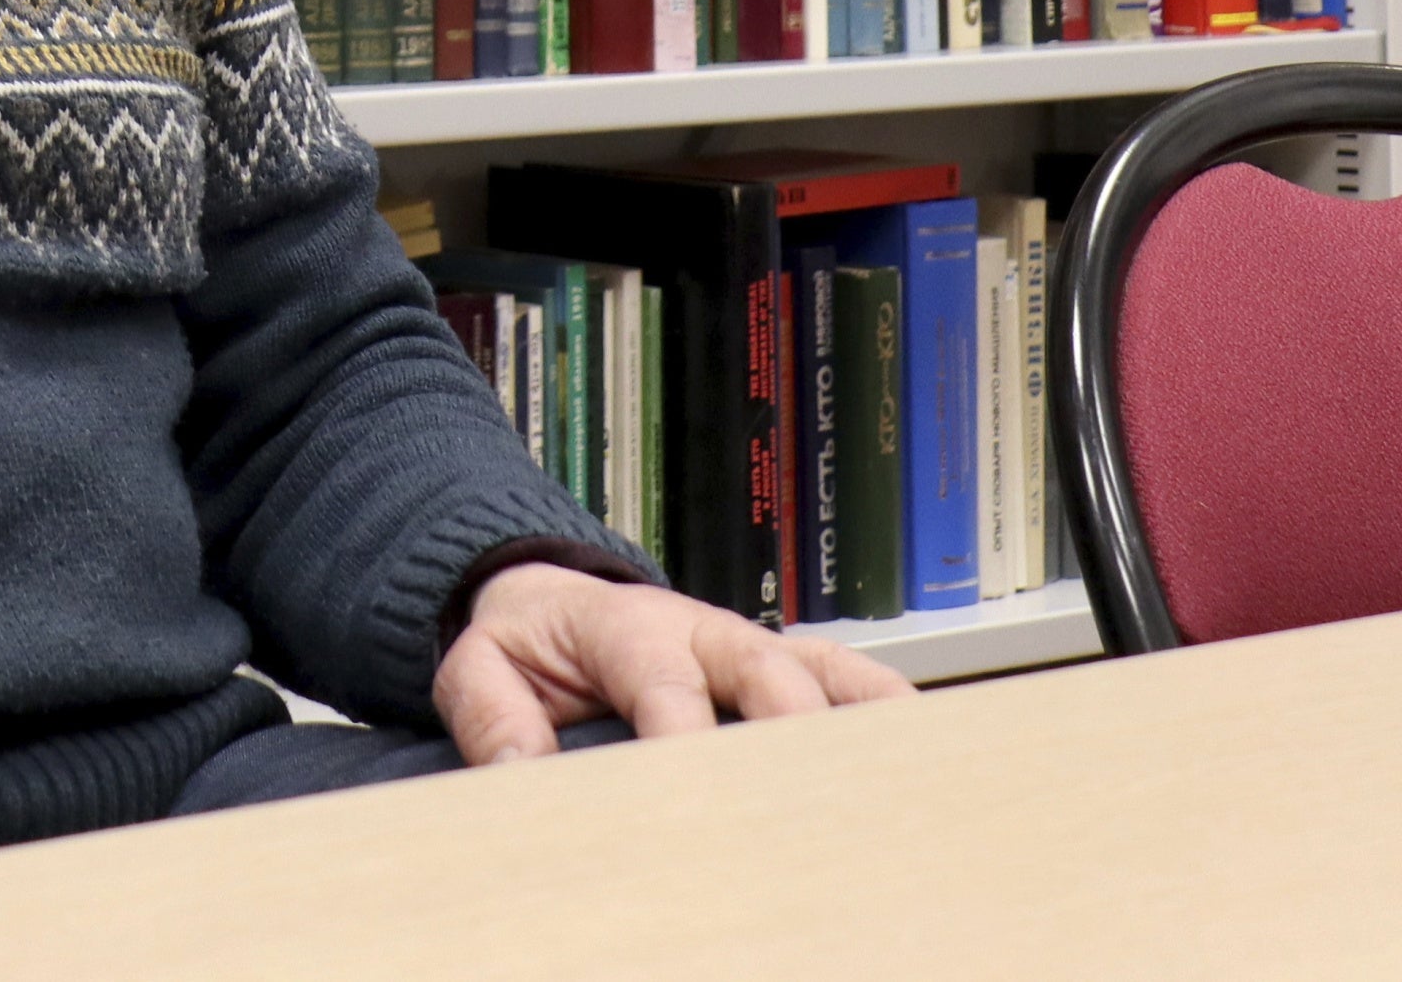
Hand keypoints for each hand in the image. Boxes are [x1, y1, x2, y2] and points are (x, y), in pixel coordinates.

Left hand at [433, 559, 916, 761]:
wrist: (550, 600)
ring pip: (820, 670)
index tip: (693, 781)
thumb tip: (524, 773)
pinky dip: (883, 707)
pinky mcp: (784, 664)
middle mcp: (702, 631)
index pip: (663, 678)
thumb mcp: (481, 665)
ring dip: (857, 718)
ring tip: (899, 774)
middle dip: (787, 730)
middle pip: (765, 672)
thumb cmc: (531, 644)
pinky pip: (847, 677)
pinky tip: (920, 746)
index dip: (683, 726)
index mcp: (626, 627)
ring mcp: (751, 646)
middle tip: (806, 801)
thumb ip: (493, 715)